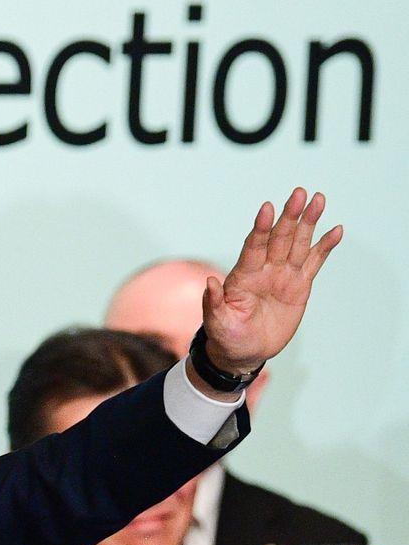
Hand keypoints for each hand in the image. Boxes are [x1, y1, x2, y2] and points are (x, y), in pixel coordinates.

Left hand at [201, 188, 341, 373]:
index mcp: (243, 276)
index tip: (267, 208)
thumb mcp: (217, 323)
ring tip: (318, 199)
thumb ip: (213, 302)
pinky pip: (314, 262)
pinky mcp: (299, 285)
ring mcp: (283, 276)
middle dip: (289, 216)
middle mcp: (264, 270)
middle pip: (279, 238)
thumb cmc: (226, 336)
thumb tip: (209, 281)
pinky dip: (324, 247)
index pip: (253, 247)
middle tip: (299, 193)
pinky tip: (335, 230)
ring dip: (308, 222)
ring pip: (298, 243)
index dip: (261, 228)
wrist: (244, 351)